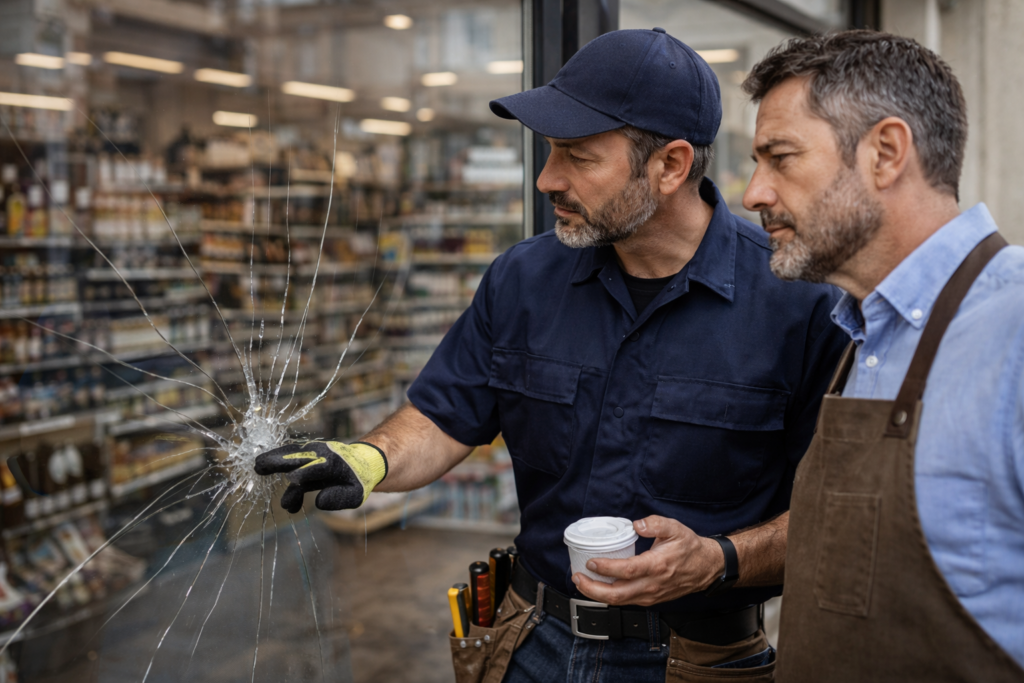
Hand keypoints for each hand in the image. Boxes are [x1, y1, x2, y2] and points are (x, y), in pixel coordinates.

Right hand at [253, 441, 386, 513]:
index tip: (292, 480)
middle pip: (299, 456)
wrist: (361, 463)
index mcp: (336, 463)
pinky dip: (278, 467)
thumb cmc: (357, 480)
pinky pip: (290, 462)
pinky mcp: (306, 459)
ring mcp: (313, 454)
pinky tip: (271, 481)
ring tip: (257, 467)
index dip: (306, 472)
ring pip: (291, 455)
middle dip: (280, 460)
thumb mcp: (355, 494)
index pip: (320, 467)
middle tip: (260, 465)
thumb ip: (339, 498)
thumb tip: (319, 502)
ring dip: (274, 460)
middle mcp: (323, 455)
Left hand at [572, 516, 723, 606]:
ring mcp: (651, 595)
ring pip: (620, 601)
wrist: (706, 568)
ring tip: (582, 582)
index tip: (591, 562)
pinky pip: (626, 601)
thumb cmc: (689, 548)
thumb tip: (637, 524)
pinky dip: (609, 596)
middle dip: (593, 589)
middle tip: (577, 577)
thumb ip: (656, 523)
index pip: (627, 571)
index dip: (607, 568)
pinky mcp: (650, 599)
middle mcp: (652, 585)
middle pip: (618, 594)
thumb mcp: (676, 528)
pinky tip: (599, 587)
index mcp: (657, 566)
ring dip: (597, 595)